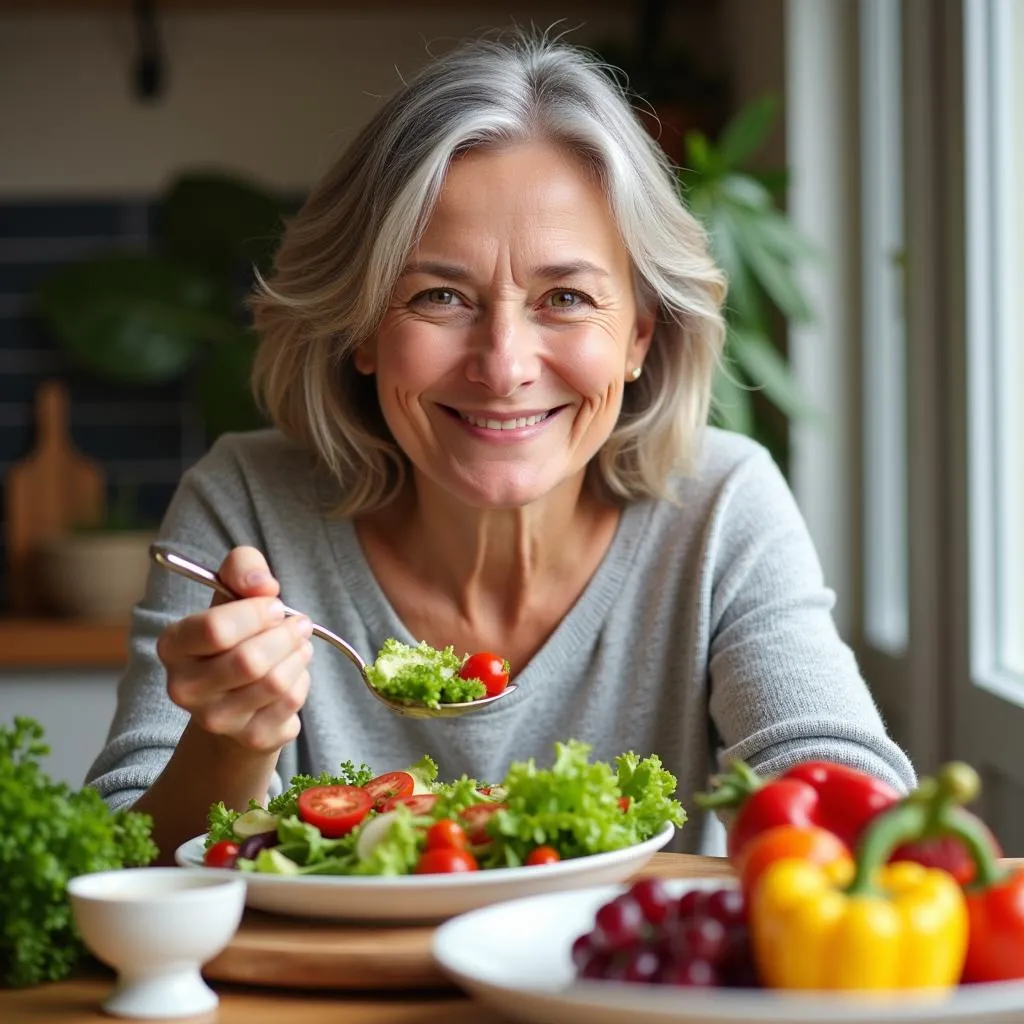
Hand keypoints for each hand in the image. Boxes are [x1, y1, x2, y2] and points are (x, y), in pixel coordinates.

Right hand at [156, 546, 313, 753]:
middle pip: (250, 661)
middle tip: (299, 623)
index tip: (274, 604)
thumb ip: (243, 569)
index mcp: (173, 646)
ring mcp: (216, 721)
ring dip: (299, 655)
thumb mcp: (232, 593)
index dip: (256, 613)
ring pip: (275, 682)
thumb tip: (263, 586)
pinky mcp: (251, 739)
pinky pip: (291, 702)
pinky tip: (292, 673)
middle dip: (287, 634)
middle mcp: (185, 689)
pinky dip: (302, 680)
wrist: (236, 698)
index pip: (215, 630)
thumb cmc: (235, 636)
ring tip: (299, 644)